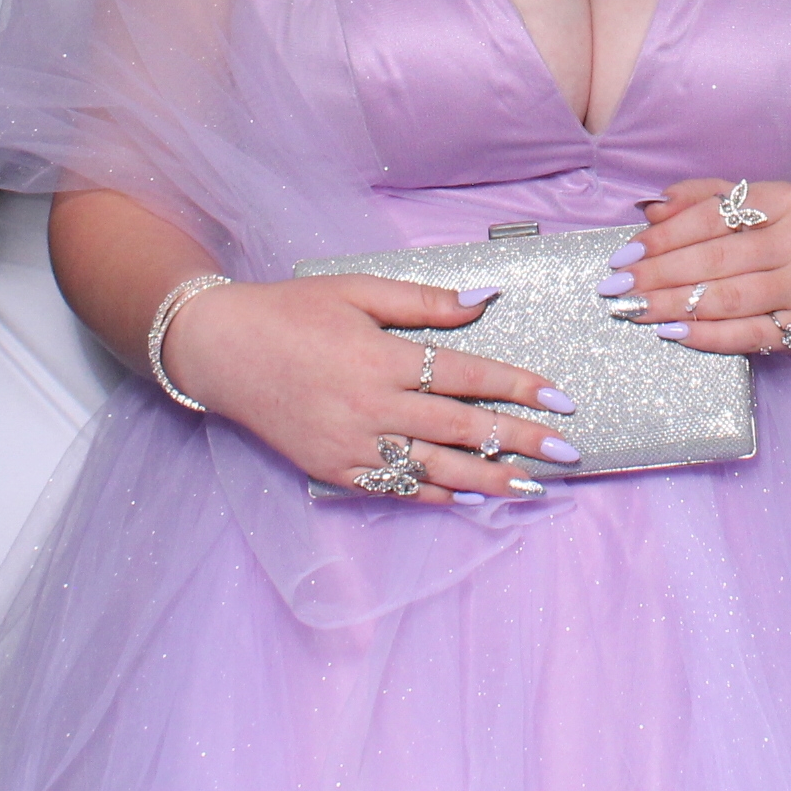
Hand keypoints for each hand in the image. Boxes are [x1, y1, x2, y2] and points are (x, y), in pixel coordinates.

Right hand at [161, 274, 579, 503]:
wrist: (222, 351)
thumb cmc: (292, 311)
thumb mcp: (357, 290)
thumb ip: (423, 300)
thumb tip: (484, 299)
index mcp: (381, 356)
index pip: (466, 374)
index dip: (517, 386)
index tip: (560, 399)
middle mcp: (372, 406)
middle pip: (461, 427)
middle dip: (520, 440)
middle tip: (567, 451)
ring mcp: (352, 446)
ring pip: (435, 468)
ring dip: (489, 479)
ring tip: (534, 487)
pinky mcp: (334, 471)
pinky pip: (395, 487)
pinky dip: (436, 495)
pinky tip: (470, 500)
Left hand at [609, 178, 790, 354]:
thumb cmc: (778, 240)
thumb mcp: (750, 207)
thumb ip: (701, 199)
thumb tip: (651, 208)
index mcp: (785, 200)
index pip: (713, 216)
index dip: (664, 235)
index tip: (626, 253)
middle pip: (715, 260)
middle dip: (658, 274)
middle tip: (617, 286)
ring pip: (726, 299)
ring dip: (672, 306)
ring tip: (634, 309)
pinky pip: (746, 334)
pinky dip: (704, 336)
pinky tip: (671, 332)